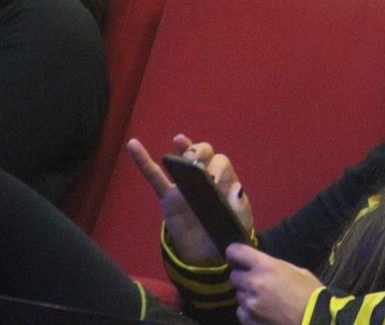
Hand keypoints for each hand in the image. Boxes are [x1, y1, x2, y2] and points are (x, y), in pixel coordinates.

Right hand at [127, 134, 253, 265]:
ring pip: (181, 161)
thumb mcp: (240, 222)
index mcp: (224, 181)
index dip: (217, 166)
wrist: (208, 256)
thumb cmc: (226, 233)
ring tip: (180, 141)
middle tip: (196, 160)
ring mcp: (184, 186)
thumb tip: (236, 188)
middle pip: (204, 155)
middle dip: (201, 151)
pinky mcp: (167, 198)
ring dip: (183, 148)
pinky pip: (153, 177)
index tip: (214, 180)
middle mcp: (205, 179)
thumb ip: (239, 206)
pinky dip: (142, 161)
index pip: (220, 163)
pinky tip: (133, 145)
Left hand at [227, 244, 323, 324]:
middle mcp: (253, 283)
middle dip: (244, 277)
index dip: (234, 253)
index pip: (235, 252)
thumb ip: (274, 266)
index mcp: (266, 266)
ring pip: (238, 295)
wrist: (315, 320)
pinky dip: (249, 311)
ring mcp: (249, 305)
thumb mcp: (296, 271)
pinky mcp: (248, 321)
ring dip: (248, 295)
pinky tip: (264, 313)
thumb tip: (261, 265)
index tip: (238, 257)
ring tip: (264, 300)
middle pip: (234, 276)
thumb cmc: (311, 293)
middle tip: (258, 282)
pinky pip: (241, 311)